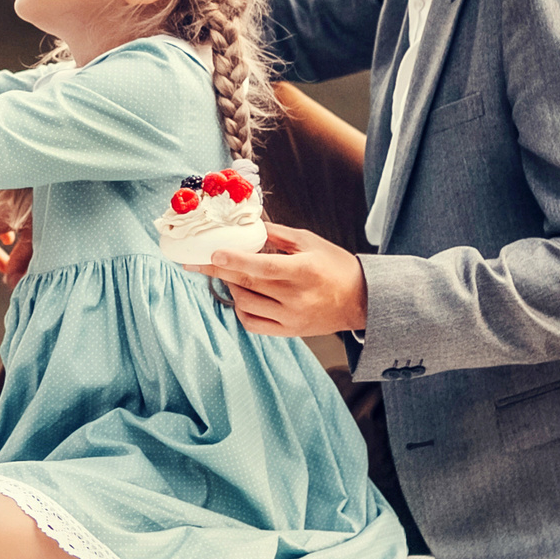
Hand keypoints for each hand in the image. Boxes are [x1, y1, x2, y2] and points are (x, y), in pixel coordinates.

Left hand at [191, 222, 368, 337]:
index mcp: (303, 271)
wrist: (361, 301)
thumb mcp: (310, 242)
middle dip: (218, 271)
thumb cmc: (335, 266)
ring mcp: (291, 318)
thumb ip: (277, 234)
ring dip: (230, 287)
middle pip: (247, 284)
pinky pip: (253, 324)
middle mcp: (296, 297)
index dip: (235, 260)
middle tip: (198, 261)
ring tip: (229, 274)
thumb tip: (247, 227)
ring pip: (245, 304)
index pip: (262, 267)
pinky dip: (240, 309)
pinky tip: (241, 296)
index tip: (213, 253)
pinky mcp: (289, 332)